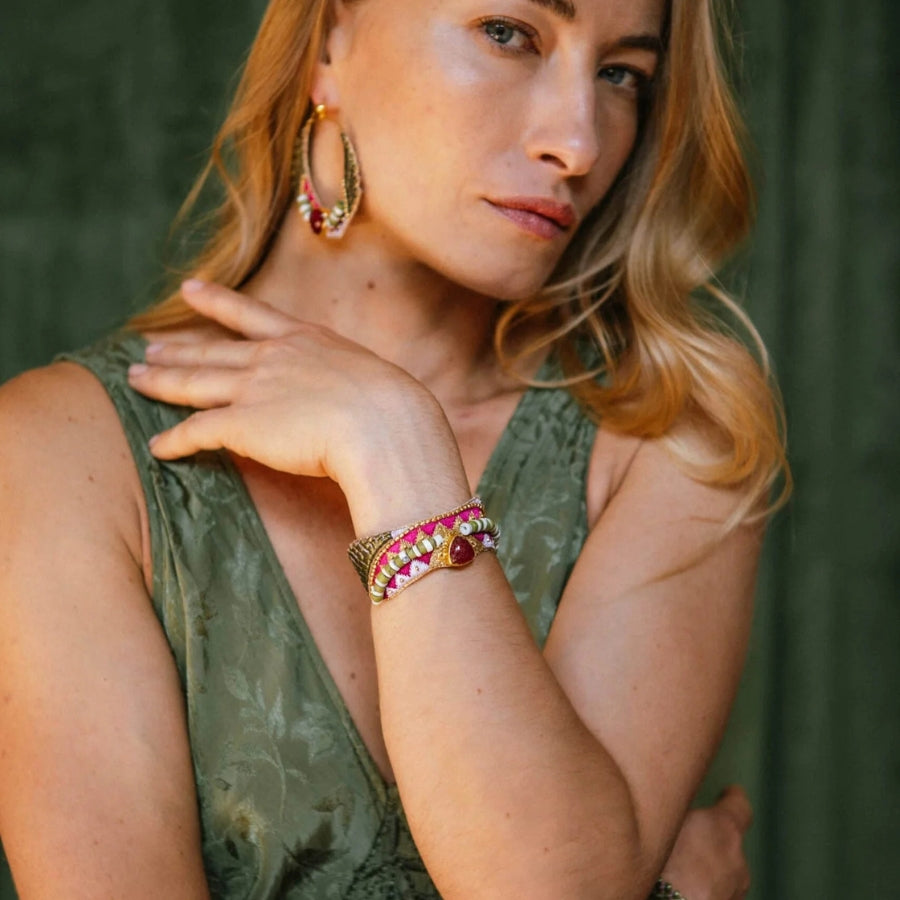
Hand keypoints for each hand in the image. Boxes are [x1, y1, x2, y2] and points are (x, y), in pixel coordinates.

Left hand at [127, 281, 441, 491]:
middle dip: (178, 348)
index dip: (217, 302)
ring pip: (193, 383)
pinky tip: (157, 447)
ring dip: (162, 382)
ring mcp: (253, 388)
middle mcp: (273, 357)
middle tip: (147, 346)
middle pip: (212, 350)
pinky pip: (196, 431)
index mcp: (306, 340)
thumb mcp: (374, 381)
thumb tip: (359, 402)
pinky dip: (173, 441)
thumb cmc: (395, 409)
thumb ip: (351, 384)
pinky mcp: (240, 425)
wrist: (384, 426)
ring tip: (135, 378)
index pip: (251, 315)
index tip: (190, 289)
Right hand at [656, 785, 752, 899]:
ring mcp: (734, 896)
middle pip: (728, 844)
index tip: (730, 792)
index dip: (732, 799)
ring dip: (704, 871)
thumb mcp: (665, 822)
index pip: (738, 807)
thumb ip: (676, 812)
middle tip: (682, 838)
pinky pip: (713, 896)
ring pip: (721, 876)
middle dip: (710, 841)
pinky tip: (675, 891)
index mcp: (724, 829)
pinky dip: (700, 893)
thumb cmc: (664, 867)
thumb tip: (672, 803)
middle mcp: (737, 862)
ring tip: (673, 872)